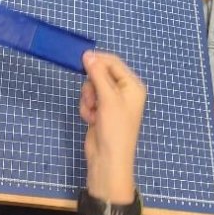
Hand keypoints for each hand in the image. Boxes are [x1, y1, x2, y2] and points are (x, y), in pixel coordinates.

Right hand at [80, 52, 146, 201]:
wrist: (107, 161)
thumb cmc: (114, 128)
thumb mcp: (108, 98)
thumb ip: (97, 74)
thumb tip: (88, 53)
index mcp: (132, 85)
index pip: (113, 63)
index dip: (98, 60)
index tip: (81, 60)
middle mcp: (124, 91)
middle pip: (101, 74)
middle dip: (92, 85)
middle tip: (91, 98)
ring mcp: (112, 102)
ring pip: (92, 87)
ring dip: (88, 98)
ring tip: (92, 112)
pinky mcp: (101, 112)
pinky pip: (89, 100)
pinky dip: (87, 108)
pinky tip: (90, 120)